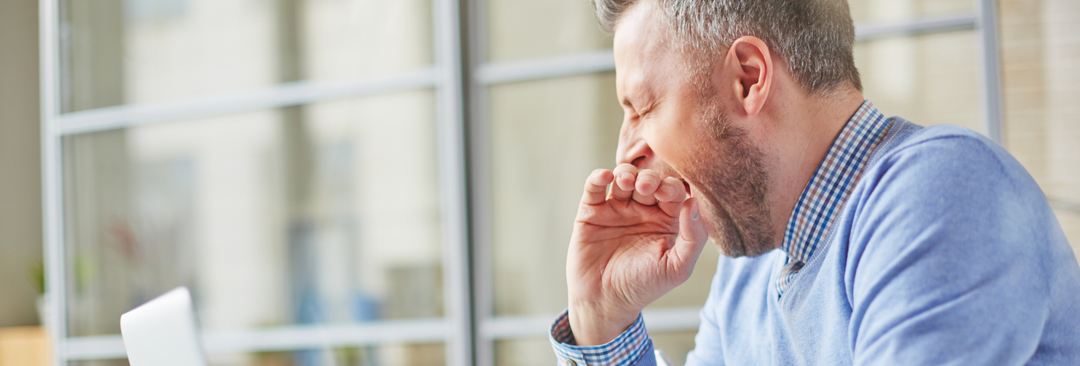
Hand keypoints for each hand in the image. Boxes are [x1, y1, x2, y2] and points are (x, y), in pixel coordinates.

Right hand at [567, 163, 708, 344]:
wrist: (605, 303)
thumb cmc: (644, 287)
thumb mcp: (677, 268)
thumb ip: (693, 237)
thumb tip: (694, 202)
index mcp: (665, 220)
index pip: (672, 192)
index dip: (671, 186)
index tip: (667, 193)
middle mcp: (641, 210)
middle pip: (648, 180)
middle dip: (649, 178)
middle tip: (646, 185)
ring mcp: (616, 209)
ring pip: (622, 178)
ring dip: (626, 173)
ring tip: (627, 181)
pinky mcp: (591, 212)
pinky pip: (595, 188)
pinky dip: (598, 178)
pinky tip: (605, 177)